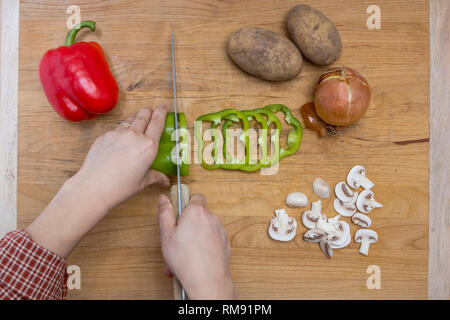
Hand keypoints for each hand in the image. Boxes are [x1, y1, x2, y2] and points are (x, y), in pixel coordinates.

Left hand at [26, 106, 169, 257]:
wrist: (93, 187)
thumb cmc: (119, 187)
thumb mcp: (142, 182)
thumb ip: (155, 177)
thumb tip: (165, 181)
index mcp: (148, 146)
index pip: (157, 122)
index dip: (161, 112)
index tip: (163, 108)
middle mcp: (134, 135)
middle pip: (144, 115)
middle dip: (149, 111)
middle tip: (151, 110)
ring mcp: (118, 133)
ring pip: (129, 119)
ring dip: (135, 118)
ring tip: (137, 122)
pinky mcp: (105, 136)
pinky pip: (117, 128)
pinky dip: (122, 129)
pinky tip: (121, 138)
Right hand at [158, 194, 235, 299]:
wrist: (207, 281)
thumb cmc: (185, 259)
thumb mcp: (166, 235)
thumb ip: (165, 213)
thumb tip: (164, 199)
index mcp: (196, 212)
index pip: (196, 197)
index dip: (187, 204)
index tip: (179, 215)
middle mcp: (211, 218)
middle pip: (199, 216)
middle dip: (188, 226)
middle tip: (176, 241)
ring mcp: (220, 231)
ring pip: (205, 230)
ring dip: (194, 239)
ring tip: (182, 256)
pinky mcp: (225, 244)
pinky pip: (212, 241)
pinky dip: (204, 247)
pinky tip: (194, 260)